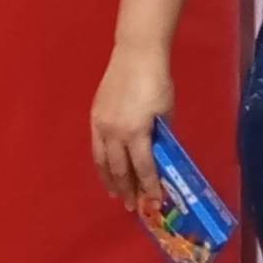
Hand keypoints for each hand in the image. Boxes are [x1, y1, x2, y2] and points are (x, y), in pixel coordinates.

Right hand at [90, 42, 172, 210]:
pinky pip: (96, 149)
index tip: (155, 201)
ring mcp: (101, 125)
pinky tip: (105, 172)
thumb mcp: (167, 113)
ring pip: (103, 162)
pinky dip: (101, 164)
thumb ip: (163, 137)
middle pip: (120, 170)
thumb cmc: (157, 82)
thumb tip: (161, 158)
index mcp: (136, 132)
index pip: (143, 168)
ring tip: (116, 196)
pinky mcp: (95, 117)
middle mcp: (115, 133)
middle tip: (134, 207)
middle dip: (127, 191)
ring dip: (110, 182)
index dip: (150, 187)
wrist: (135, 55)